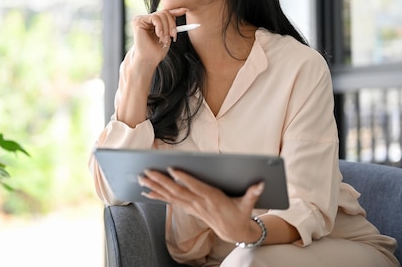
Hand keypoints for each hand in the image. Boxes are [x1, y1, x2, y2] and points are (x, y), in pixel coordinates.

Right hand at [130, 8, 187, 66]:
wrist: (148, 60)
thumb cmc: (157, 51)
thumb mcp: (168, 34)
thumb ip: (172, 22)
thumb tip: (183, 9)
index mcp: (152, 22)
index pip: (165, 13)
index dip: (175, 11)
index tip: (185, 10)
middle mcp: (146, 19)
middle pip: (165, 12)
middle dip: (172, 24)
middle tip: (173, 36)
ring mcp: (141, 19)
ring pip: (161, 15)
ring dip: (166, 28)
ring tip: (164, 39)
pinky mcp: (138, 21)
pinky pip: (154, 18)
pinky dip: (160, 27)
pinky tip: (159, 35)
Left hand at [138, 168, 264, 243]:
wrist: (234, 232)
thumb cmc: (240, 213)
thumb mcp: (248, 204)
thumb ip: (253, 193)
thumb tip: (260, 183)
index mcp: (213, 198)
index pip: (197, 187)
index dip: (185, 179)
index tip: (173, 169)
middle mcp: (200, 203)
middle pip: (178, 191)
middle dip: (161, 181)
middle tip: (147, 172)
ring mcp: (193, 207)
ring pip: (171, 196)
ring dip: (155, 187)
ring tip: (141, 179)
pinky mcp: (189, 209)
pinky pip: (171, 202)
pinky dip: (158, 196)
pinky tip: (146, 191)